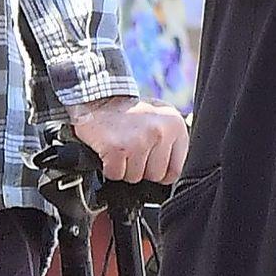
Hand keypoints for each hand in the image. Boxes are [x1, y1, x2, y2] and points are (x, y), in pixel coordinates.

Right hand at [69, 96, 188, 185]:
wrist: (99, 98)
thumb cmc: (131, 113)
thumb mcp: (161, 119)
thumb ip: (171, 142)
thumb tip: (171, 174)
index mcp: (175, 125)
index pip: (174, 170)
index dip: (159, 171)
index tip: (149, 161)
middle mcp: (160, 132)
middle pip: (155, 176)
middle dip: (141, 169)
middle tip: (132, 150)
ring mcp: (139, 140)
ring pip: (135, 177)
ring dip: (124, 169)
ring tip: (122, 148)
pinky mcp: (117, 147)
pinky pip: (116, 174)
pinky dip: (109, 168)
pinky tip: (109, 152)